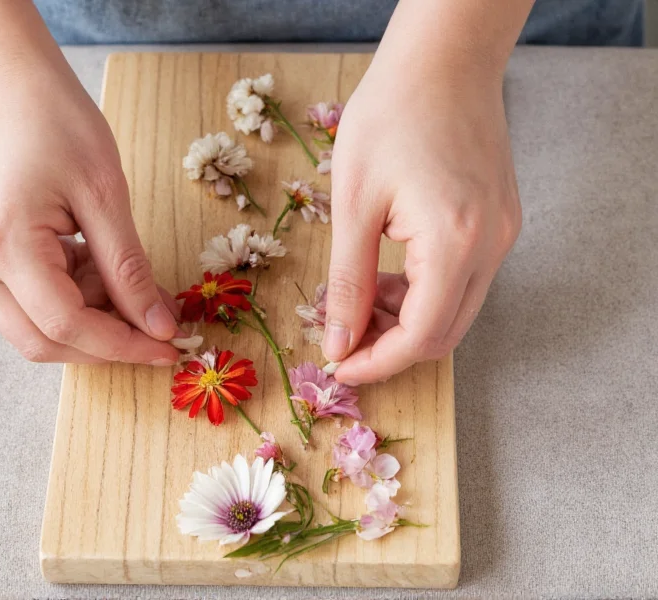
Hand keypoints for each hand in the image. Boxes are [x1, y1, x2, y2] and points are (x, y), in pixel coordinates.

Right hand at [0, 62, 179, 364]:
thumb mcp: (105, 193)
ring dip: (86, 320)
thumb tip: (158, 325)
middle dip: (104, 344)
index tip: (168, 348)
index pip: (66, 324)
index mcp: (2, 242)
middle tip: (154, 327)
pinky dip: (65, 298)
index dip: (123, 345)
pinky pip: (21, 300)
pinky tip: (94, 268)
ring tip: (122, 280)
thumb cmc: (54, 118)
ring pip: (30, 327)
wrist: (0, 78)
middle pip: (41, 341)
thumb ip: (129, 268)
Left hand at [324, 53, 521, 383]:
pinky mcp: (501, 222)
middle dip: (390, 346)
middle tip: (343, 336)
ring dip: (407, 319)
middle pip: (444, 333)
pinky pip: (466, 280)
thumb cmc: (390, 116)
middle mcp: (491, 247)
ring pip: (456, 311)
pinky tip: (391, 275)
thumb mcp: (353, 204)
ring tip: (361, 301)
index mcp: (455, 243)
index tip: (338, 366)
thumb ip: (348, 282)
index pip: (421, 337)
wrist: (443, 61)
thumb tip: (338, 342)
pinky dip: (427, 292)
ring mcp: (503, 235)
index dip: (376, 362)